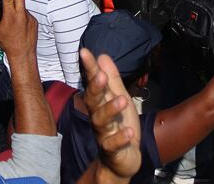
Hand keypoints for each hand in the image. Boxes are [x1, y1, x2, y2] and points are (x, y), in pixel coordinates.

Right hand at [0, 0, 37, 61]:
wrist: (22, 53)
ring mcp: (29, 18)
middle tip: (9, 4)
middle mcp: (21, 15)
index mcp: (10, 16)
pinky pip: (28, 14)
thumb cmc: (8, 43)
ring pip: (23, 6)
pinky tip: (20, 26)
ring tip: (14, 21)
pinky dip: (23, 17)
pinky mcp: (34, 21)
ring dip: (18, 9)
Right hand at [80, 49, 141, 181]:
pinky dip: (120, 138)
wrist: (121, 160)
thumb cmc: (118, 126)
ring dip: (110, 110)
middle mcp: (98, 117)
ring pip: (102, 121)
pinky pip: (113, 145)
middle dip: (96, 89)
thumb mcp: (118, 98)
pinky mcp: (112, 150)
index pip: (93, 83)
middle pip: (93, 101)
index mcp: (100, 103)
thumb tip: (102, 56)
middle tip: (100, 76)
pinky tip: (128, 132)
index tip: (85, 52)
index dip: (90, 69)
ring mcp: (104, 134)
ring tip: (122, 100)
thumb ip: (112, 79)